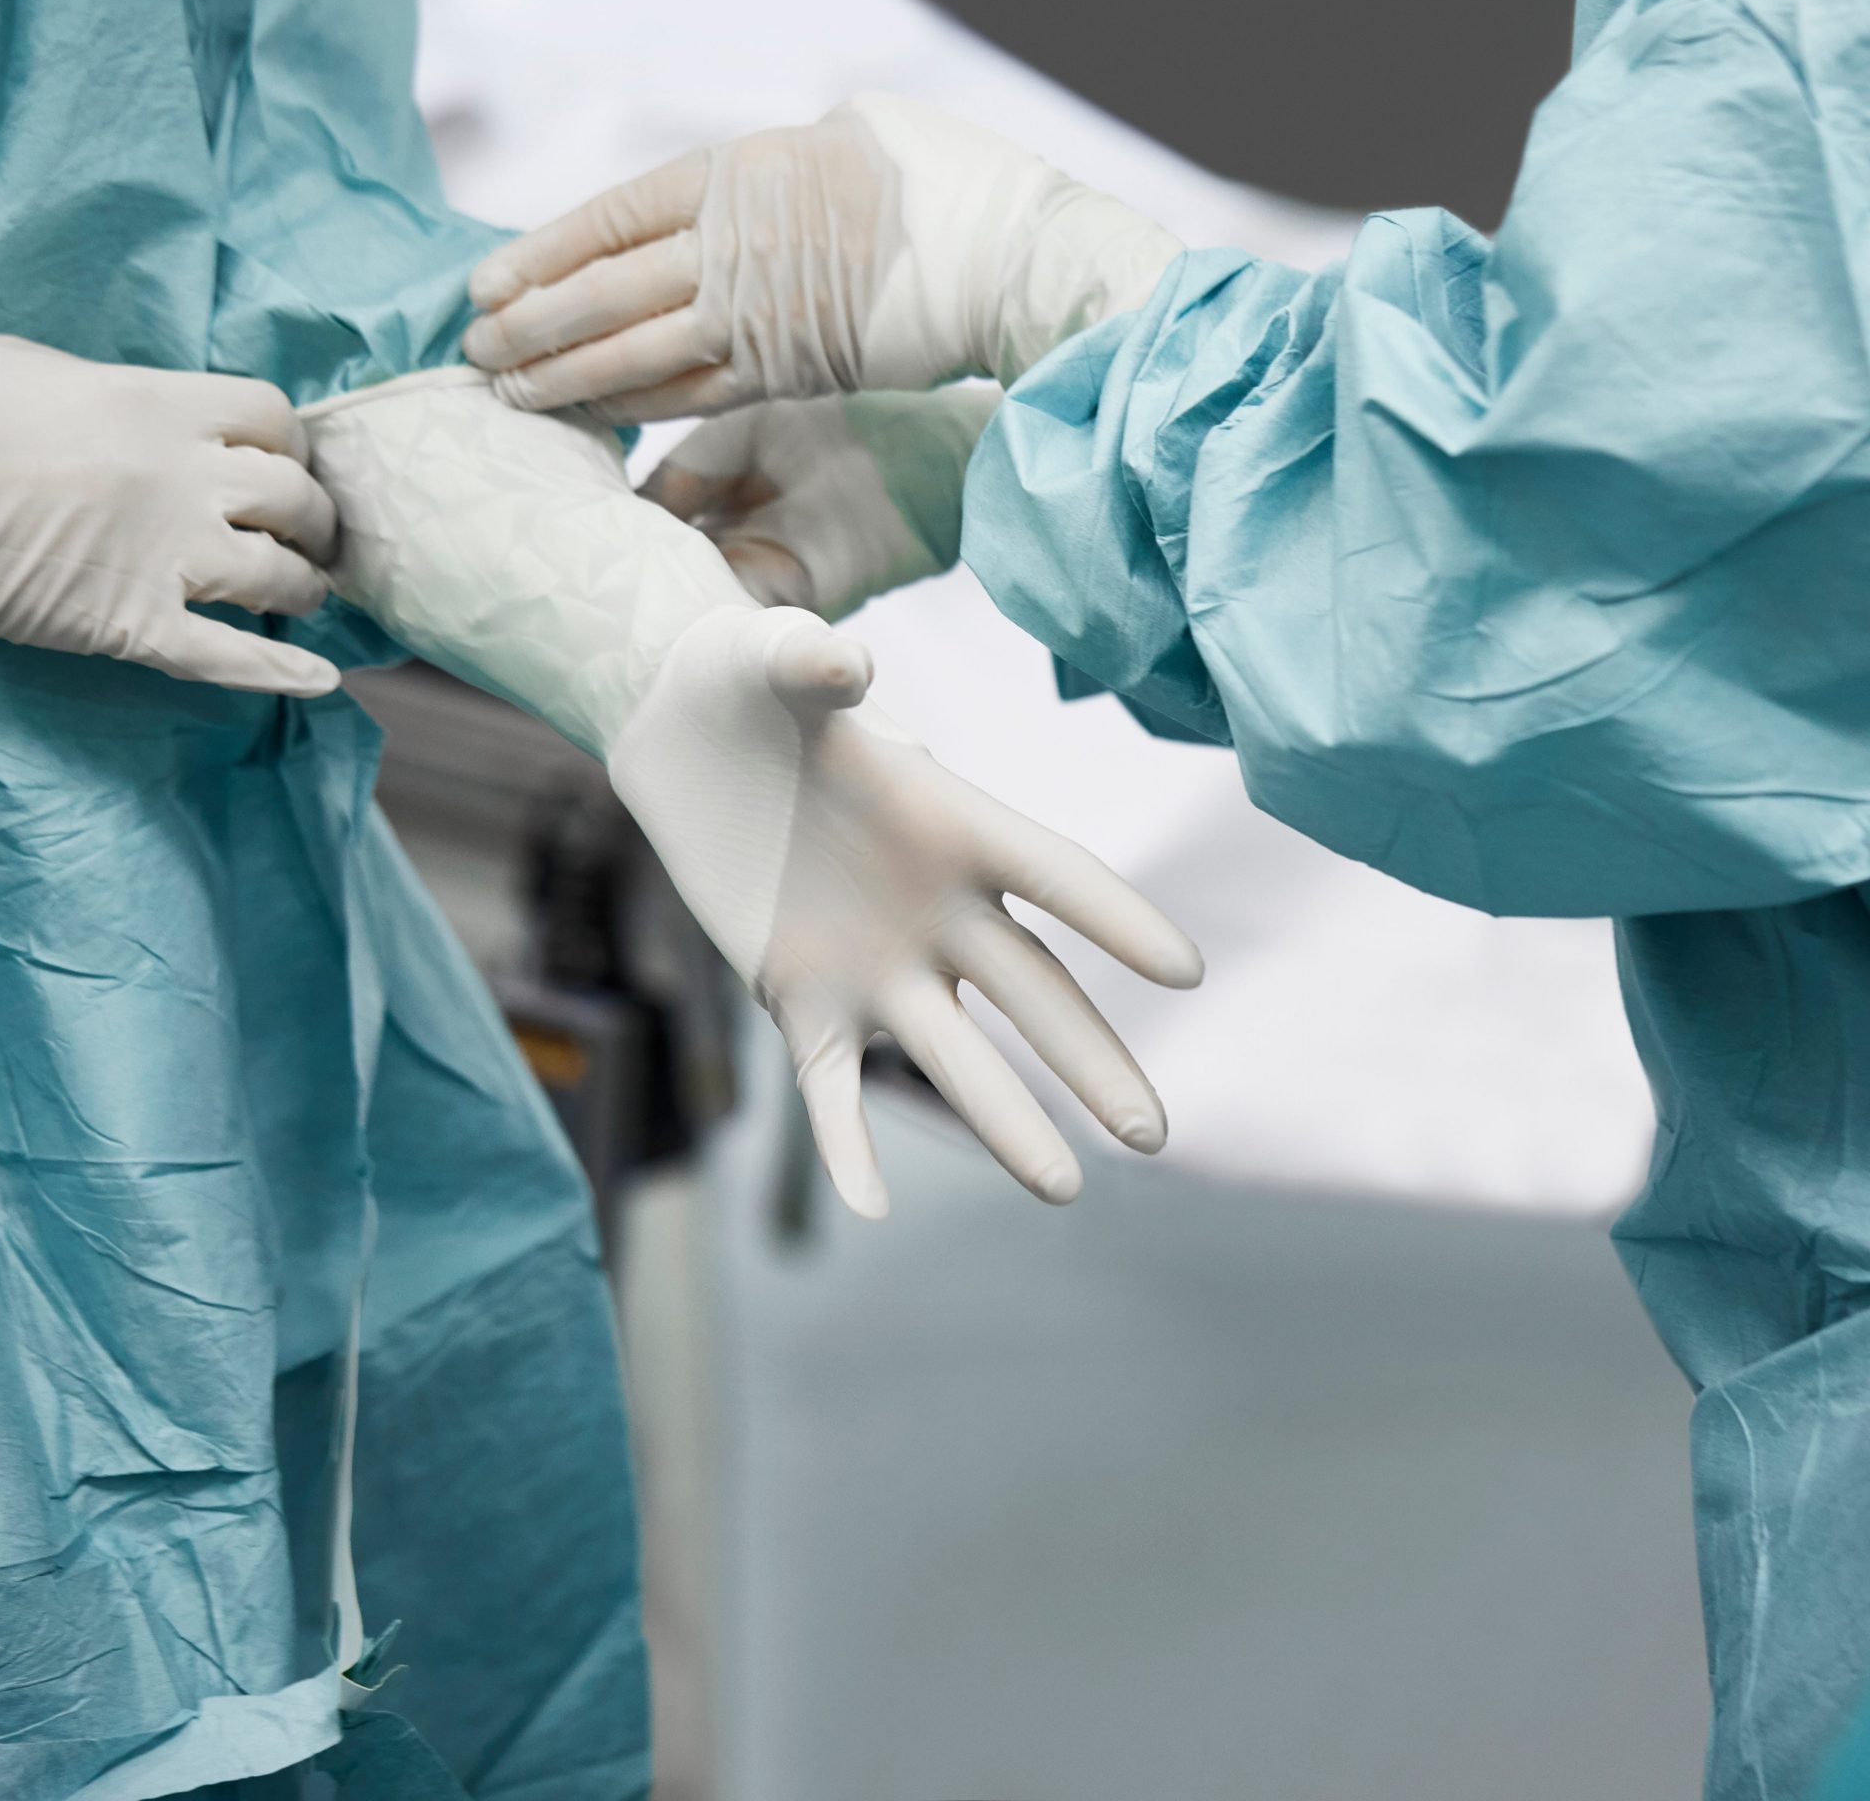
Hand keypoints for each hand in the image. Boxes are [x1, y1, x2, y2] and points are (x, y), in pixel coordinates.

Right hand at [0, 335, 339, 693]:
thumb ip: (113, 395)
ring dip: (302, 587)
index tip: (284, 459)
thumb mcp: (40, 365)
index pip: (272, 416)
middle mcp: (181, 478)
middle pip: (293, 496)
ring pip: (278, 577)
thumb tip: (139, 417)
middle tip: (309, 534)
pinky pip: (227, 658)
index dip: (289, 441)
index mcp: (158, 403)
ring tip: (302, 593)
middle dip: (312, 517)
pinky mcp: (129, 625)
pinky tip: (321, 682)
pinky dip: (280, 674)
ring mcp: (162, 556)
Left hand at [301, 370, 1201, 1213]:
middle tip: (1153, 1134)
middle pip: (1034, 991)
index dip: (1115, 918)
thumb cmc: (745, 679)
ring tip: (1064, 1192)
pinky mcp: (800, 998)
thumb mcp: (769, 659)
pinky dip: (848, 1147)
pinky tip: (870, 1211)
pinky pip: (830, 1088)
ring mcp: (873, 962)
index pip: (1053, 874)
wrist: (684, 733)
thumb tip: (845, 662)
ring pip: (953, 1056)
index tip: (1185, 972)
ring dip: (1007, 1122)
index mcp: (953, 820)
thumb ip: (810, 662)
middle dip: (1090, 1061)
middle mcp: (935, 905)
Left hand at [463, 95, 1179, 420]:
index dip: (544, 252)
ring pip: (635, 352)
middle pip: (605, 289)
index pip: (613, 216)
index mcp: (742, 171)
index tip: (489, 282)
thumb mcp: (857, 136)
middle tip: (476, 354)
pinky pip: (691, 391)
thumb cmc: (952, 188)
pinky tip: (593, 416)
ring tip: (510, 395)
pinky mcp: (788, 371)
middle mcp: (735, 242)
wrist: (1014, 260)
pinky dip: (635, 405)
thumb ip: (789, 169)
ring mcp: (758, 312)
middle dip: (534, 325)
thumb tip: (764, 187)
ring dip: (567, 377)